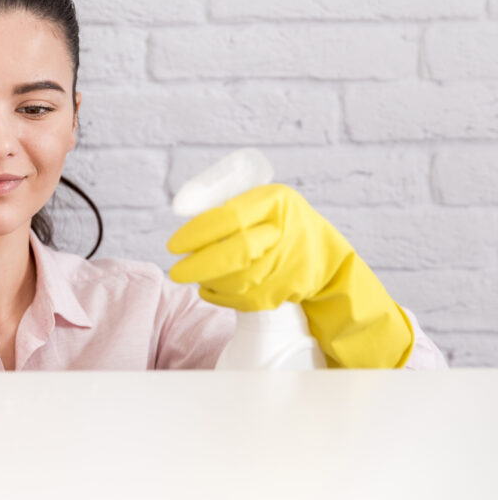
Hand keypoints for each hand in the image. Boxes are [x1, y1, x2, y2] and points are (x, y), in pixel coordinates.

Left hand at [166, 184, 413, 367]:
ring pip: (239, 280)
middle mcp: (286, 231)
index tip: (174, 245)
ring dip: (208, 281)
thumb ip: (221, 204)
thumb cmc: (278, 225)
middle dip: (198, 266)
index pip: (230, 217)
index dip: (197, 232)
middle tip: (175, 271)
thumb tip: (180, 208)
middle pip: (236, 252)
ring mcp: (290, 263)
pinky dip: (221, 296)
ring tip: (194, 276)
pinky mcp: (287, 290)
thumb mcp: (257, 203)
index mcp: (276, 200)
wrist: (327, 259)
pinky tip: (211, 287)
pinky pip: (245, 298)